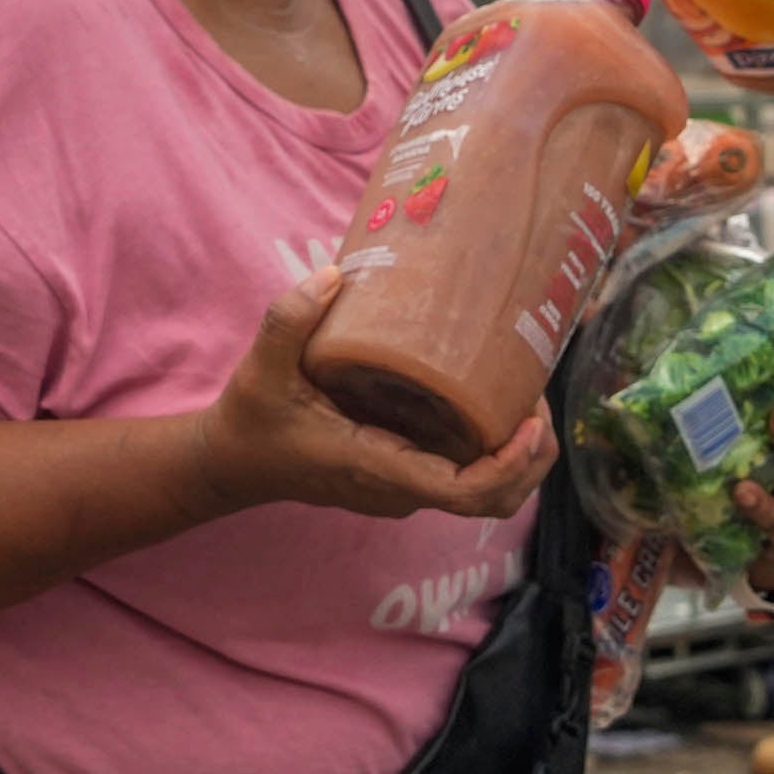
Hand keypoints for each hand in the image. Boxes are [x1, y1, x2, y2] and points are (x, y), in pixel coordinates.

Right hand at [194, 273, 558, 523]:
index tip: (528, 422)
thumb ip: (289, 321)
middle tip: (539, 399)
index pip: (463, 493)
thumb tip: (333, 275)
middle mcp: (400, 489)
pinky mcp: (406, 475)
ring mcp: (406, 487)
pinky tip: (497, 397)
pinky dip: (497, 449)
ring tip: (529, 395)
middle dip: (531, 458)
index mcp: (377, 469)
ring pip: (488, 492)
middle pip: (494, 499)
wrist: (234, 463)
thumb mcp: (261, 370)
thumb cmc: (252, 421)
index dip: (508, 465)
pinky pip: (467, 475)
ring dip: (521, 455)